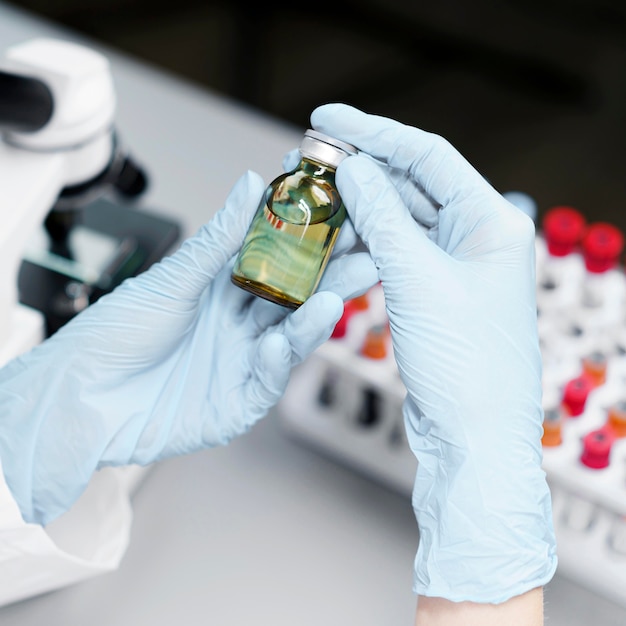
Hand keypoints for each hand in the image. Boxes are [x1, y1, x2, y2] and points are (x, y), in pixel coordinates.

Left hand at [0, 170, 377, 524]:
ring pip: (289, 336)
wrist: (79, 399)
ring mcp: (241, 361)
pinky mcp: (238, 402)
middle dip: (330, 273)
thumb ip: (219, 240)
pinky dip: (276, 361)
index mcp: (223, 288)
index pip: (277, 256)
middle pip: (294, 295)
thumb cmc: (114, 335)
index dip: (305, 233)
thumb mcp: (171, 280)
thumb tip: (250, 184)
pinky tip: (279, 343)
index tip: (334, 204)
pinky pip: (266, 380)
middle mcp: (239, 323)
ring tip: (340, 290)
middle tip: (367, 250)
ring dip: (316, 315)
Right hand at [311, 104, 556, 602]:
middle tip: (310, 154)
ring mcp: (454, 264)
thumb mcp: (417, 280)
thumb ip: (382, 217)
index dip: (375, 131)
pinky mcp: (433, 289)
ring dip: (358, 203)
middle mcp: (476, 236)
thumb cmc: (464, 365)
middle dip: (361, 166)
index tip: (327, 118)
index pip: (428, 155)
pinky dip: (364, 239)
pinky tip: (333, 230)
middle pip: (412, 182)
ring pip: (399, 217)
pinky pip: (394, 250)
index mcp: (490, 222)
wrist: (472, 436)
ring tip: (313, 189)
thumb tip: (353, 167)